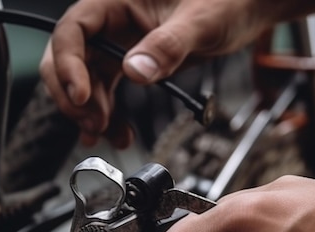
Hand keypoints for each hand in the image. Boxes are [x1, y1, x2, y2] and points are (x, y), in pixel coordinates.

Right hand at [40, 0, 287, 146]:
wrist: (245, 10)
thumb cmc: (227, 1)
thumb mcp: (201, 21)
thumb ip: (168, 45)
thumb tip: (135, 71)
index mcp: (116, 0)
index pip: (74, 30)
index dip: (68, 64)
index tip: (82, 97)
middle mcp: (111, 22)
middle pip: (70, 58)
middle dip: (74, 94)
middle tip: (93, 123)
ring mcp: (119, 44)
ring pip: (86, 80)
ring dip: (90, 111)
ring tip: (105, 134)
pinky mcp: (131, 62)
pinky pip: (108, 90)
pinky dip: (108, 114)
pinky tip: (116, 132)